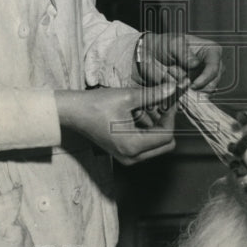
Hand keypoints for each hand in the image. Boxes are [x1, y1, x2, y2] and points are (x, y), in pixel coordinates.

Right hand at [55, 83, 176, 165]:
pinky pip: (145, 144)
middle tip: (161, 104)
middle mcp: (132, 157)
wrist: (74, 112)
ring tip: (143, 106)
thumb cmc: (96, 105)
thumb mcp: (128, 97)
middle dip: (165, 123)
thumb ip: (154, 95)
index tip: (169, 101)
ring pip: (156, 144)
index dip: (171, 116)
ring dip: (155, 125)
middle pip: (165, 144)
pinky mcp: (124, 153)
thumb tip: (173, 88)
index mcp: (133, 145)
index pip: (166, 135)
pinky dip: (146, 129)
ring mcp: (127, 157)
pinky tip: (136, 113)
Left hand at [134, 32, 223, 91]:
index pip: (214, 67)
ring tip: (175, 85)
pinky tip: (176, 92)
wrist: (154, 54)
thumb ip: (184, 53)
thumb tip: (195, 64)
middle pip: (213, 83)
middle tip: (181, 87)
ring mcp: (205, 78)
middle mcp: (211, 65)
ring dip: (190, 92)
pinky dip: (185, 97)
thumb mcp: (173, 43)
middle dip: (197, 88)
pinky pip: (196, 97)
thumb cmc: (165, 44)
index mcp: (211, 50)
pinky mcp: (197, 88)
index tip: (193, 85)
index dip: (206, 78)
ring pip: (204, 92)